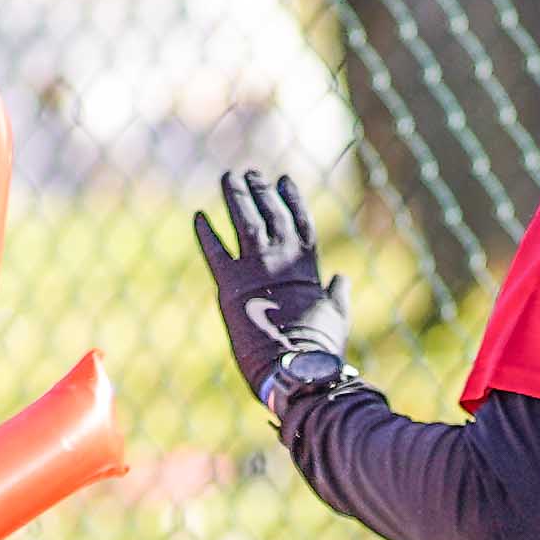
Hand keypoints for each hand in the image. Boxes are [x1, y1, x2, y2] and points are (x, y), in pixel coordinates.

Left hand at [195, 169, 352, 410]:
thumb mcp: (337, 315)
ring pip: (244, 220)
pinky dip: (205, 232)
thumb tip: (341, 279)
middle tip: (250, 173)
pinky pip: (214, 250)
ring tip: (229, 178)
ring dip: (235, 197)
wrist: (293, 366)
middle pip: (270, 212)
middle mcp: (281, 258)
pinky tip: (198, 216)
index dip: (292, 198)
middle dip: (260, 190)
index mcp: (307, 264)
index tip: (285, 180)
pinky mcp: (229, 284)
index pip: (300, 220)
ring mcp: (255, 268)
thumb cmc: (319, 347)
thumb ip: (338, 293)